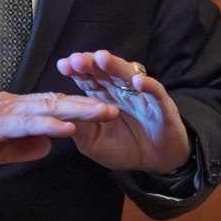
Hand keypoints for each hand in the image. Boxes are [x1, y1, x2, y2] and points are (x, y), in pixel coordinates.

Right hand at [0, 90, 117, 175]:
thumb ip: (20, 147)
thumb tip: (48, 146)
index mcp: (10, 111)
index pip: (49, 107)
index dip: (78, 109)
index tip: (103, 113)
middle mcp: (8, 105)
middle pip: (54, 102)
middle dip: (87, 105)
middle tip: (116, 107)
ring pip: (44, 108)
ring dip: (76, 111)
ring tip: (102, 113)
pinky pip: (23, 124)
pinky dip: (47, 125)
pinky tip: (66, 128)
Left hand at [56, 49, 191, 174]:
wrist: (156, 162)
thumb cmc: (124, 149)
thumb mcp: (93, 143)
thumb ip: (78, 128)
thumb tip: (58, 112)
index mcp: (104, 97)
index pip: (88, 79)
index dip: (76, 71)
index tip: (63, 65)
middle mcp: (121, 91)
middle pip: (105, 72)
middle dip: (91, 63)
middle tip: (76, 59)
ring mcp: (142, 96)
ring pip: (128, 76)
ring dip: (115, 66)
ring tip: (102, 58)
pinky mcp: (162, 106)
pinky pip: (156, 92)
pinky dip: (148, 85)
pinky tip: (137, 82)